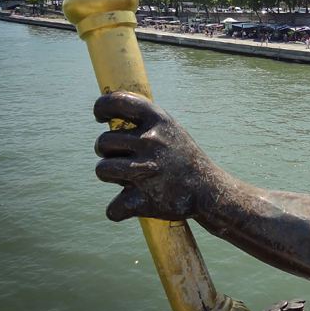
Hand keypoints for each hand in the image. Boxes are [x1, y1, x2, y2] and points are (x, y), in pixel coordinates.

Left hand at [94, 91, 208, 221]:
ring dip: (111, 176)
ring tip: (131, 178)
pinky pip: (113, 207)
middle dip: (108, 152)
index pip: (117, 102)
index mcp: (158, 120)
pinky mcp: (142, 200)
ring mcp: (146, 170)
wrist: (209, 190)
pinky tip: (137, 202)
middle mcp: (151, 141)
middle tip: (126, 159)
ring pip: (101, 170)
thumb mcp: (169, 129)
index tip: (100, 116)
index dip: (102, 107)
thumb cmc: (183, 158)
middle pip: (103, 142)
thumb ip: (142, 120)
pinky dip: (121, 209)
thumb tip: (106, 111)